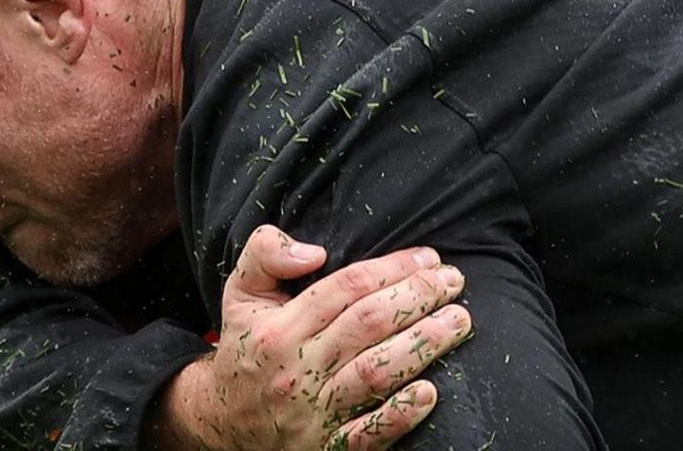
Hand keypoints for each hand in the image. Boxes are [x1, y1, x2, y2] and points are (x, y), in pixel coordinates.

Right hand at [151, 225, 473, 450]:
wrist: (223, 421)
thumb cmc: (247, 347)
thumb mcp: (241, 293)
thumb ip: (265, 253)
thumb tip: (314, 250)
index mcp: (281, 328)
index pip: (347, 288)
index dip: (393, 268)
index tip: (429, 258)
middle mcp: (299, 369)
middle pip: (368, 324)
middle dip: (418, 297)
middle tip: (454, 281)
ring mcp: (315, 412)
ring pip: (375, 374)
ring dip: (423, 345)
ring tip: (459, 321)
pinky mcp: (328, 446)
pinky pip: (368, 433)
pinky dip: (401, 414)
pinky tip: (430, 392)